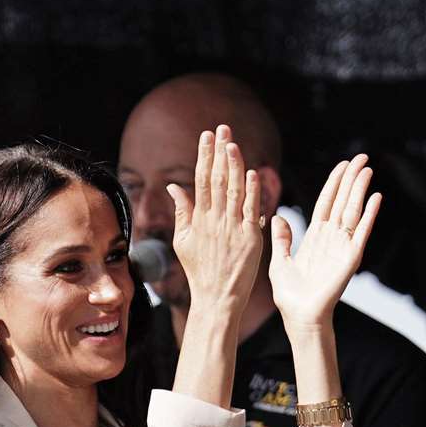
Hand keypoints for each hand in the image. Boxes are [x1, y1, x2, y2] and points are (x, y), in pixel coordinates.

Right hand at [167, 125, 262, 316]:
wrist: (216, 298)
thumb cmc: (199, 271)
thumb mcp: (183, 241)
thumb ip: (181, 211)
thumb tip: (173, 186)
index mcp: (198, 219)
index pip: (201, 180)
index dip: (204, 157)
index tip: (206, 136)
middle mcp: (214, 221)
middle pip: (217, 180)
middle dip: (219, 152)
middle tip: (222, 128)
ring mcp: (232, 229)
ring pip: (234, 191)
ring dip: (234, 165)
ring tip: (233, 143)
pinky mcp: (249, 239)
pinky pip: (250, 211)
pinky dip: (252, 192)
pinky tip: (252, 173)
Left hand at [268, 154, 380, 330]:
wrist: (300, 316)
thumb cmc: (290, 294)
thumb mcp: (280, 260)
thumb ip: (282, 238)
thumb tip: (278, 216)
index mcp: (315, 237)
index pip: (326, 202)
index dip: (334, 183)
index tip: (342, 165)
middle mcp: (331, 238)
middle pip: (343, 201)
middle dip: (351, 179)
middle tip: (362, 156)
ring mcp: (342, 247)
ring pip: (353, 211)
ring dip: (361, 190)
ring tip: (367, 169)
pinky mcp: (350, 258)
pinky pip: (361, 232)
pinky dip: (369, 215)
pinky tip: (376, 197)